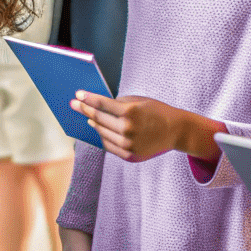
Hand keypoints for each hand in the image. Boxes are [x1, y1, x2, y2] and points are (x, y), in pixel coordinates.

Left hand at [71, 91, 214, 161]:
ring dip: (93, 123)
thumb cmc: (157, 111)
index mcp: (130, 113)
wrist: (176, 131)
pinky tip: (98, 129)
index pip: (102, 104)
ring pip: (102, 133)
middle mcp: (128, 130)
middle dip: (85, 110)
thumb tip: (98, 105)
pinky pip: (109, 145)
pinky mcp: (129, 156)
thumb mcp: (139, 100)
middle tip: (74, 104)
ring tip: (87, 117)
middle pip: (99, 119)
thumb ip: (119, 103)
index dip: (88, 99)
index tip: (77, 94)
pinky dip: (102, 136)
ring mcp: (128, 145)